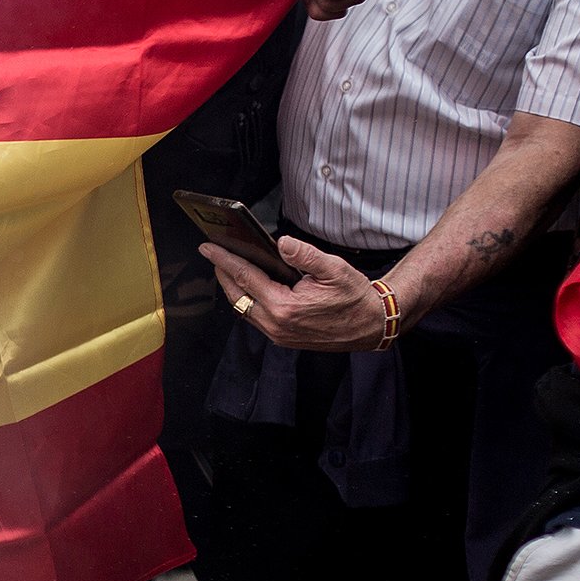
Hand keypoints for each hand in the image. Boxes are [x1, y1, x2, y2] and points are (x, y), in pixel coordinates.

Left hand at [208, 237, 389, 350]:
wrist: (371, 325)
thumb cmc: (355, 298)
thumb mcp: (334, 269)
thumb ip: (304, 254)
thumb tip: (281, 243)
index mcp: (284, 307)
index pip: (245, 278)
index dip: (224, 260)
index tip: (208, 248)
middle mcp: (276, 324)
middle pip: (237, 296)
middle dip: (223, 273)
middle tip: (215, 253)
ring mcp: (278, 334)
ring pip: (244, 308)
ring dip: (234, 287)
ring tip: (228, 266)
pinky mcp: (282, 338)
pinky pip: (255, 316)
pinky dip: (248, 299)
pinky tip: (250, 285)